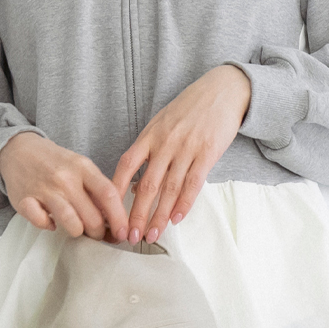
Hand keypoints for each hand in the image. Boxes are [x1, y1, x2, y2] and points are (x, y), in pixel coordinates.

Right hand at [0, 132, 129, 242]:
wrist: (18, 149)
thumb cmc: (54, 162)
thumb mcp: (79, 166)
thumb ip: (96, 188)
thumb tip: (115, 219)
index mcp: (82, 167)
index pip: (108, 194)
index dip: (119, 218)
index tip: (124, 233)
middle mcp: (65, 178)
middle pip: (92, 216)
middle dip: (99, 233)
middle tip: (98, 234)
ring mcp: (44, 189)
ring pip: (71, 224)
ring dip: (78, 232)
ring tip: (76, 228)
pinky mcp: (24, 200)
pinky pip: (42, 223)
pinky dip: (49, 227)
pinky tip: (51, 221)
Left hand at [111, 64, 251, 245]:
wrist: (221, 91)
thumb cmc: (189, 109)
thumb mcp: (161, 124)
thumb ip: (146, 153)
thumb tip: (131, 187)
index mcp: (149, 134)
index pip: (126, 165)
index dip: (115, 189)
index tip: (108, 211)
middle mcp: (165, 143)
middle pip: (146, 184)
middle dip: (136, 214)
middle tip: (130, 236)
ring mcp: (186, 148)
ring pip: (169, 189)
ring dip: (159, 216)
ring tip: (152, 235)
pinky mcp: (207, 153)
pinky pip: (193, 183)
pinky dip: (184, 203)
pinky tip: (176, 219)